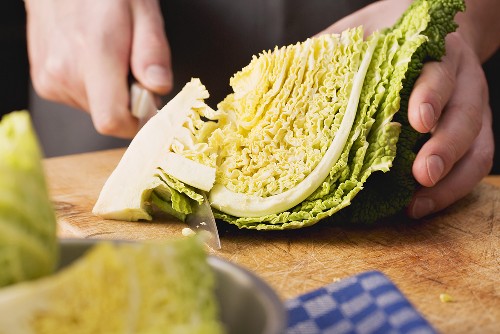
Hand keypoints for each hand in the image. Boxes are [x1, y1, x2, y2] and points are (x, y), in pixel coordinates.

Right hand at [25, 0, 172, 137]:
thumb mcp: (143, 12)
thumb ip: (152, 52)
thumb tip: (158, 88)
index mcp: (94, 54)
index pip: (113, 120)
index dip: (138, 121)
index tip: (151, 104)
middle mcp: (65, 71)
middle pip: (108, 116)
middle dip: (129, 100)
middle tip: (132, 66)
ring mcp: (50, 79)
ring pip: (96, 109)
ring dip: (111, 93)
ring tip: (110, 58)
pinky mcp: (44, 82)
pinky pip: (80, 99)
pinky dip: (94, 87)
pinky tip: (93, 59)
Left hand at [318, 0, 493, 218]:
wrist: (422, 31)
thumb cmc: (387, 37)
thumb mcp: (361, 33)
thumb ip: (334, 49)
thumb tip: (290, 71)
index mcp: (435, 53)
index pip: (439, 74)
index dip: (431, 97)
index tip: (415, 120)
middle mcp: (462, 82)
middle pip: (464, 116)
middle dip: (444, 148)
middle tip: (421, 174)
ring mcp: (470, 109)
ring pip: (476, 147)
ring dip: (450, 180)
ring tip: (417, 204)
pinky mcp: (472, 134)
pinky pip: (475, 164)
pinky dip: (452, 189)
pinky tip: (420, 204)